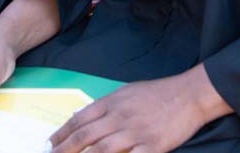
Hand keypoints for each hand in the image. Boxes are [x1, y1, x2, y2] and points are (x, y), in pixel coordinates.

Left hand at [50, 66, 229, 152]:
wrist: (189, 95)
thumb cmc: (157, 93)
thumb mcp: (126, 92)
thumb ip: (105, 106)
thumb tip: (81, 116)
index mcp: (113, 102)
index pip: (80, 119)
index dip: (62, 133)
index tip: (50, 143)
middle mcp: (120, 117)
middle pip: (86, 136)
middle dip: (65, 148)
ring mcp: (136, 133)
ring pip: (102, 150)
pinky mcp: (153, 147)